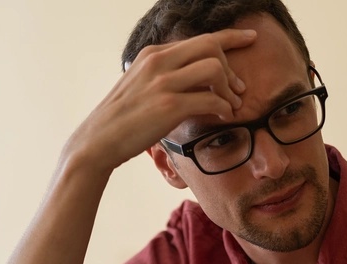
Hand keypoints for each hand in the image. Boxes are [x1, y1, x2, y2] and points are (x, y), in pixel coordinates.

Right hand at [66, 27, 257, 173]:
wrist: (97, 142)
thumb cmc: (120, 121)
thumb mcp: (139, 87)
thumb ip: (163, 77)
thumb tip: (191, 80)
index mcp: (152, 55)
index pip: (199, 38)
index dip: (230, 37)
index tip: (250, 39)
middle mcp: (158, 62)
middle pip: (211, 46)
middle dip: (232, 66)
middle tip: (239, 89)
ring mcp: (163, 83)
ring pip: (214, 68)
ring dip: (228, 88)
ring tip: (230, 106)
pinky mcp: (169, 106)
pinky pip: (210, 98)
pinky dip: (223, 107)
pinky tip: (223, 116)